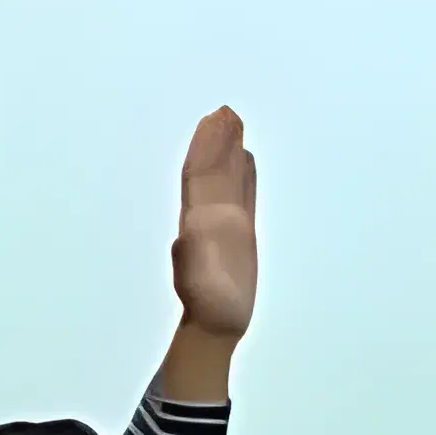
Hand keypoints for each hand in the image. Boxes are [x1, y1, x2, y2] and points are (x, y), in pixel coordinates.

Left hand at [170, 110, 260, 338]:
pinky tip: (246, 160)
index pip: (203, 177)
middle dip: (217, 141)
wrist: (214, 323)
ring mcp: (225, 222)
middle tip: (224, 111)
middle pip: (212, 171)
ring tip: (233, 123)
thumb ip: (196, 257)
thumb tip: (189, 231)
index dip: (208, 149)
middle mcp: (211, 216)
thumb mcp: (203, 283)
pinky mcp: (240, 232)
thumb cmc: (212, 306)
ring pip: (226, 178)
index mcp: (203, 223)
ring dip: (228, 150)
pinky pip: (243, 194)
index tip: (215, 120)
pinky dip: (244, 174)